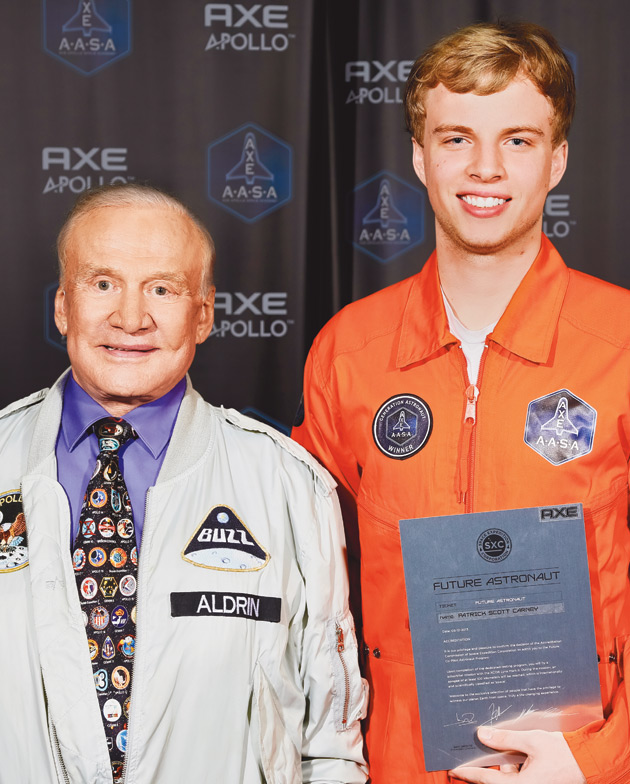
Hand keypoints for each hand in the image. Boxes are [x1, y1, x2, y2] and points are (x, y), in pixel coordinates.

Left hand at [450, 727, 585, 783]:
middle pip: (499, 778)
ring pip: (511, 777)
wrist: (591, 762)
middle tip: (487, 743)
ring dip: (509, 762)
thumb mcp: (532, 740)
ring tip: (515, 744)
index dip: (469, 774)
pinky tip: (524, 752)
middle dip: (495, 762)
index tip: (455, 770)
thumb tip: (482, 735)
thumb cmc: (564, 753)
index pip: (488, 780)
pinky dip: (519, 765)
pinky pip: (521, 777)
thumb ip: (505, 739)